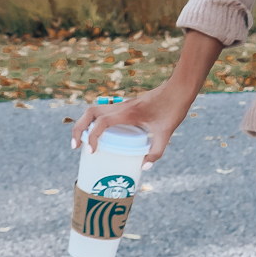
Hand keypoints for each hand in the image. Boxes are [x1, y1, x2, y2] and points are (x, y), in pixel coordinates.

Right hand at [70, 32, 223, 164]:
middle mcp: (121, 107)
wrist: (179, 89)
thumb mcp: (166, 132)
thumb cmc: (173, 108)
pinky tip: (100, 135)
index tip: (90, 152)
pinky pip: (104, 112)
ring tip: (82, 142)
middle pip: (90, 113)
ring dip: (84, 124)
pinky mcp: (126, 107)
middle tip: (75, 146)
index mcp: (128, 112)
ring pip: (95, 110)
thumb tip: (145, 168)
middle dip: (78, 128)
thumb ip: (156, 151)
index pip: (101, 122)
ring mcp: (122, 105)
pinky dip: (95, 122)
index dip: (92, 136)